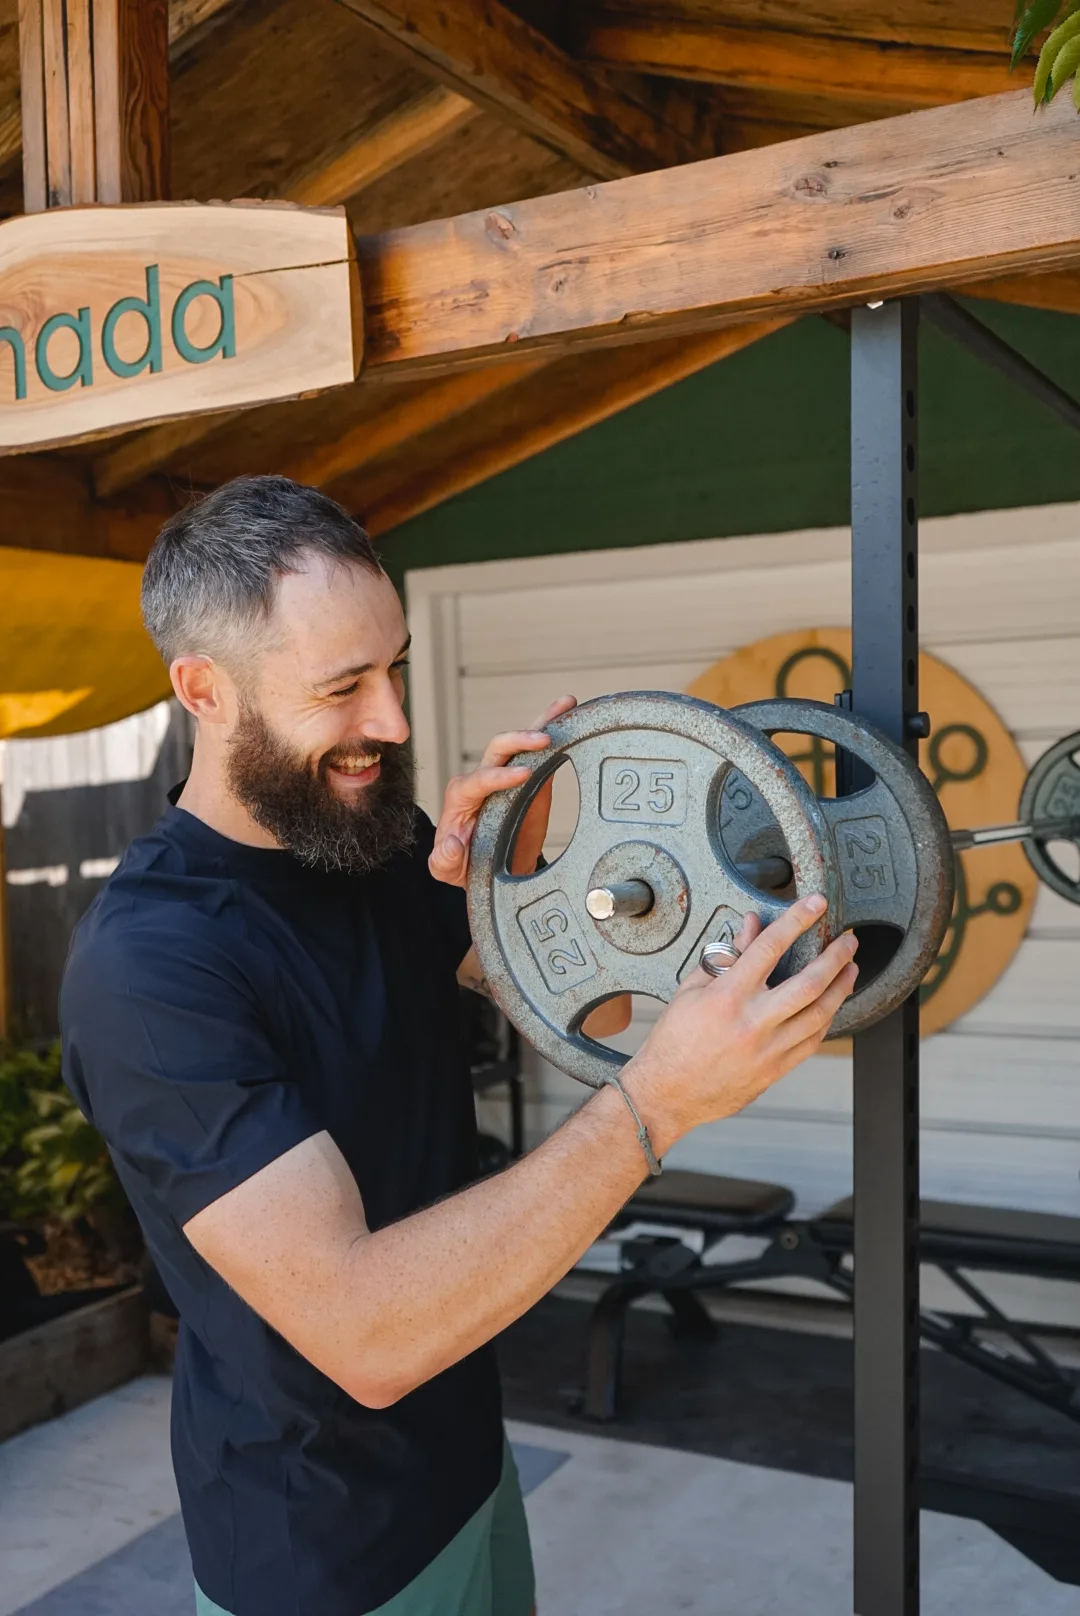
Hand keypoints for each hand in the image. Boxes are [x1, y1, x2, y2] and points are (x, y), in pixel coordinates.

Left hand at [428, 696, 576, 887]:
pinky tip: (568, 711)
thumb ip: (444, 859)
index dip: (500, 776)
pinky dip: (552, 727)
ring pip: (519, 742)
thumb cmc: (465, 864)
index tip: (524, 775)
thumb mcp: (446, 869)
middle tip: (543, 740)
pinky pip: (539, 750)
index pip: (479, 780)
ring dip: (541, 722)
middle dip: (519, 741)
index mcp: (462, 796)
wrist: (490, 868)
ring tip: (564, 706)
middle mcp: (482, 778)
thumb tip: (452, 843)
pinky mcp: (528, 775)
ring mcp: (506, 774)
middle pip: (497, 749)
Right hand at [622, 895, 858, 1155]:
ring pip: (819, 1014)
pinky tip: (831, 1005)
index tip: (815, 905)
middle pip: (809, 983)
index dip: (796, 921)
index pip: (770, 948)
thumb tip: (752, 927)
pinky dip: (826, 1019)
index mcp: (727, 997)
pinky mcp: (775, 1070)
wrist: (668, 1093)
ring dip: (841, 987)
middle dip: (835, 957)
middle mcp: (753, 1022)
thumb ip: (726, 956)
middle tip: (849, 940)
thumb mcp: (691, 990)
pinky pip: (812, 1041)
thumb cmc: (674, 1041)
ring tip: (850, 968)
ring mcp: (768, 1049)